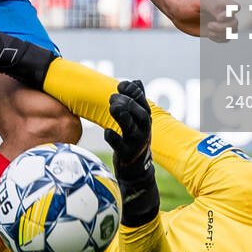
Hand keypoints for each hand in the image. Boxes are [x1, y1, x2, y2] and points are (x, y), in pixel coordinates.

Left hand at [105, 80, 158, 227]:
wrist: (136, 170)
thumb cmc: (134, 140)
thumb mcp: (137, 120)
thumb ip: (137, 101)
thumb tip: (136, 81)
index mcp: (145, 119)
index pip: (143, 102)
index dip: (134, 92)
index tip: (121, 85)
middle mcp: (144, 130)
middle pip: (140, 114)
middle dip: (128, 103)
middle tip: (112, 97)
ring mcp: (136, 144)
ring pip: (132, 128)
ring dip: (123, 116)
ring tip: (112, 107)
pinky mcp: (127, 156)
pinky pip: (121, 147)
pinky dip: (114, 138)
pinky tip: (107, 132)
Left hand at [164, 0, 234, 41]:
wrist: (177, 13)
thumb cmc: (187, 5)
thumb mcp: (198, 4)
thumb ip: (212, 7)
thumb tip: (223, 17)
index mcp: (221, 3)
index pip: (236, 7)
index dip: (230, 14)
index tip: (218, 17)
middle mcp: (223, 13)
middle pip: (235, 23)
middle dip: (223, 27)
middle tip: (209, 25)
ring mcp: (220, 23)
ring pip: (232, 32)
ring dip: (221, 34)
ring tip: (209, 30)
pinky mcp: (216, 32)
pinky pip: (226, 39)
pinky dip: (219, 39)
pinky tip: (209, 35)